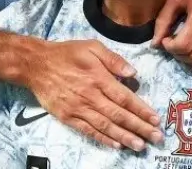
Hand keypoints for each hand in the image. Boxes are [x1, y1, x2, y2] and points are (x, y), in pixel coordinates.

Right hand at [23, 39, 162, 151]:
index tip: (156, 119)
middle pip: (119, 115)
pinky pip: (88, 130)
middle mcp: (90, 95)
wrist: (35, 65)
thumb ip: (113, 59)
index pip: (125, 97)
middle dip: (140, 127)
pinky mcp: (68, 117)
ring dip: (125, 137)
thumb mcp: (91, 46)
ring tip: (140, 145)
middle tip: (156, 138)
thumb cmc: (66, 53)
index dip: (142, 110)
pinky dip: (103, 139)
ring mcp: (78, 108)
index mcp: (98, 77)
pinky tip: (117, 144)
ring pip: (106, 126)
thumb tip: (133, 72)